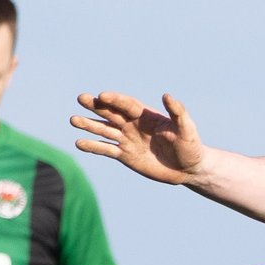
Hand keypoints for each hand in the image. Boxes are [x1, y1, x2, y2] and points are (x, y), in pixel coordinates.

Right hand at [72, 91, 204, 185]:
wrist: (188, 169)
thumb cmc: (190, 146)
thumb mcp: (187, 128)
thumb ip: (177, 112)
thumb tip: (166, 95)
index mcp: (147, 115)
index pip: (127, 104)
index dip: (115, 100)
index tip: (102, 96)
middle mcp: (134, 125)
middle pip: (111, 113)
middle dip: (96, 106)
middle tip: (80, 98)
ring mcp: (128, 140)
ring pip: (105, 131)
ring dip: (89, 125)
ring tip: (73, 120)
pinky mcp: (125, 156)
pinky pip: (106, 150)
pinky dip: (93, 146)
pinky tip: (79, 143)